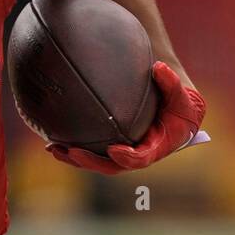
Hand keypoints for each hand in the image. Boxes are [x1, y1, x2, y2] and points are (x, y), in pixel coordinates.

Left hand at [46, 61, 206, 174]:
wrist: (172, 107)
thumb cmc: (178, 101)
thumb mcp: (180, 93)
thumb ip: (171, 83)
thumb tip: (159, 68)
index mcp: (158, 147)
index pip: (141, 158)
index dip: (128, 157)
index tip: (113, 150)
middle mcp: (139, 155)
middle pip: (113, 166)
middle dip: (92, 162)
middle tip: (72, 151)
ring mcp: (123, 153)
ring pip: (98, 162)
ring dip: (75, 158)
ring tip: (55, 149)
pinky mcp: (111, 148)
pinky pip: (91, 153)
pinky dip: (73, 151)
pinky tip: (53, 144)